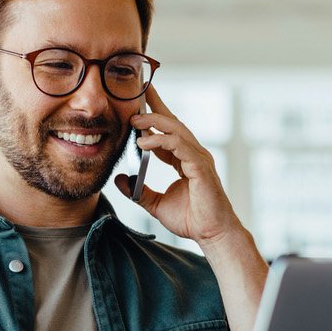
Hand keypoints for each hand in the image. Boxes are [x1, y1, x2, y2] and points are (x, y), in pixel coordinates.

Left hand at [115, 86, 243, 245]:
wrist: (211, 234)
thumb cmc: (191, 219)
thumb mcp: (156, 204)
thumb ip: (138, 191)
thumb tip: (119, 180)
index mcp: (184, 159)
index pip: (168, 131)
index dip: (154, 115)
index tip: (138, 101)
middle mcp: (193, 154)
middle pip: (173, 122)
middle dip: (156, 106)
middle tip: (137, 96)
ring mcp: (199, 158)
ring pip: (176, 129)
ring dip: (154, 122)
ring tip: (134, 121)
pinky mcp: (200, 167)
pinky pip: (179, 146)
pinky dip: (161, 141)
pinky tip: (143, 142)